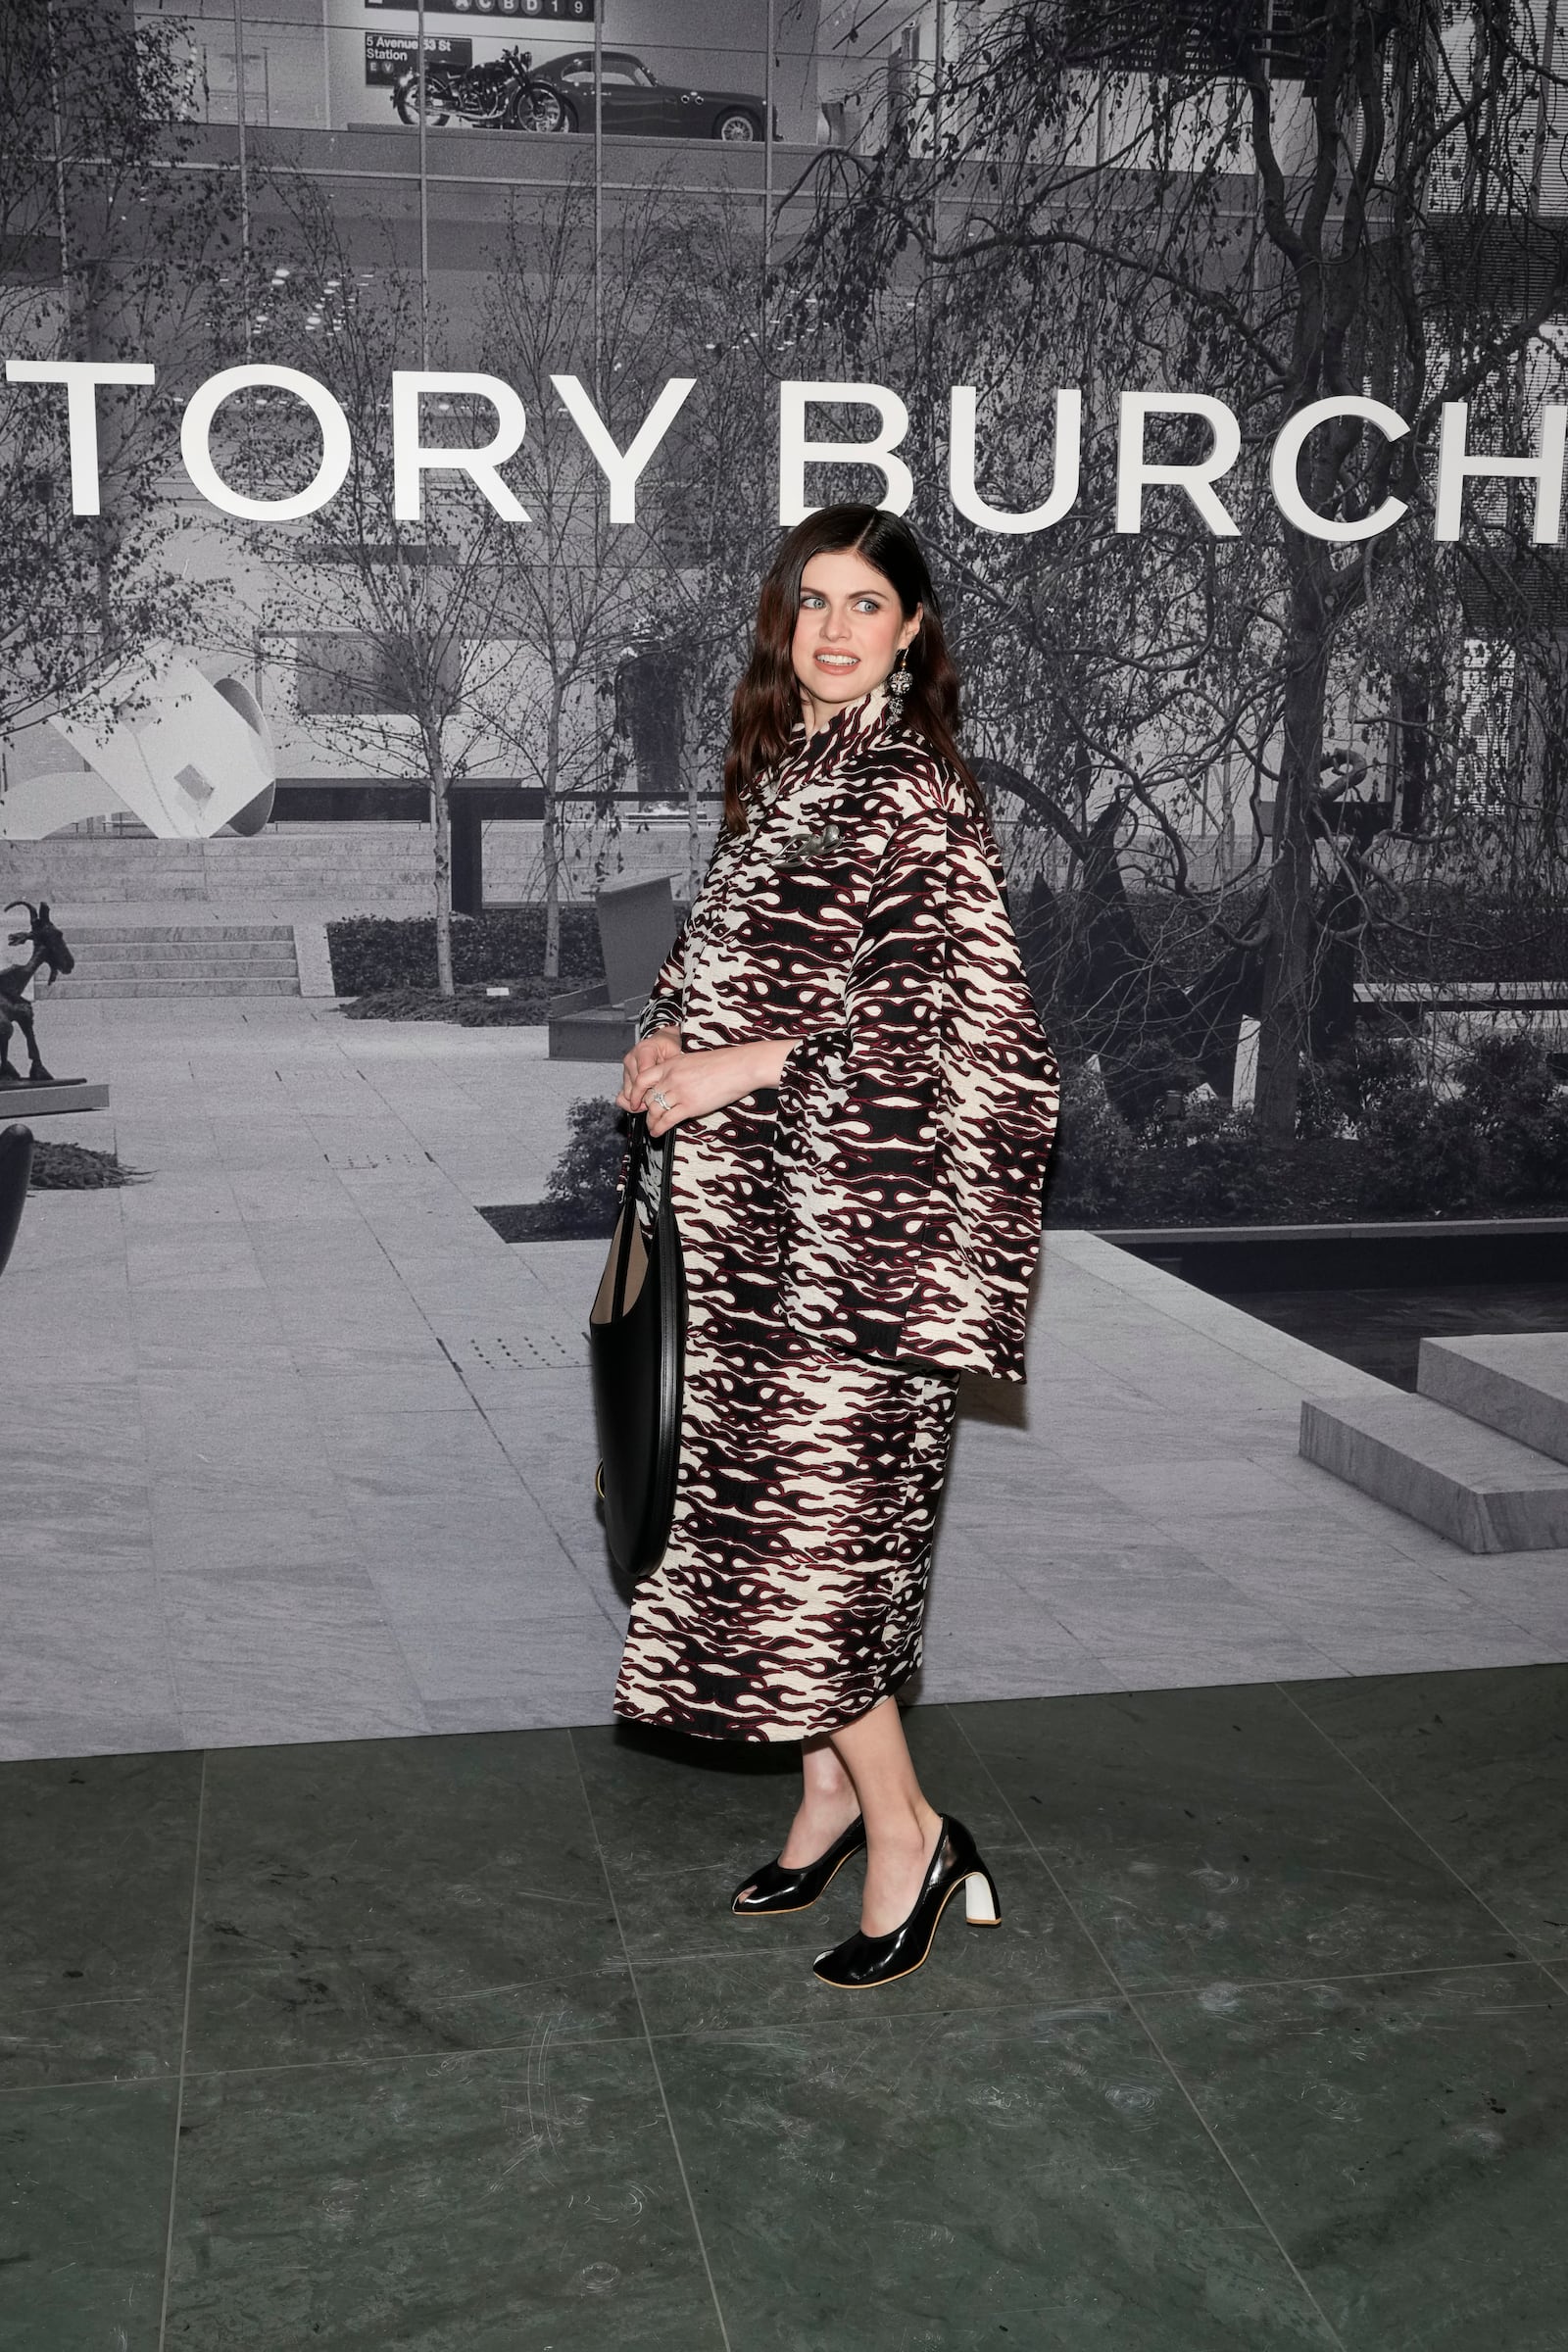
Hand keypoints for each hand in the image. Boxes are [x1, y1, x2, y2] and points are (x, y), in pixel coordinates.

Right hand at [615, 1025, 681, 1114]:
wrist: (662, 1041)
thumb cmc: (669, 1047)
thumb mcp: (675, 1056)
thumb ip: (671, 1070)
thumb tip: (669, 1087)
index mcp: (644, 1050)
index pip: (642, 1076)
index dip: (648, 1092)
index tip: (654, 1102)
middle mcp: (632, 1058)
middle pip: (634, 1086)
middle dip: (644, 1098)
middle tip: (656, 1105)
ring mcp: (627, 1067)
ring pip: (627, 1092)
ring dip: (638, 1100)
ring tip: (651, 1103)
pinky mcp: (625, 1074)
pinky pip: (623, 1093)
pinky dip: (633, 1100)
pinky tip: (642, 1102)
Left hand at [617, 1033, 800, 1136]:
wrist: (739, 1067)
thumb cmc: (722, 1064)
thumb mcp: (694, 1061)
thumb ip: (680, 1071)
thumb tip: (673, 1082)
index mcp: (671, 1064)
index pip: (643, 1078)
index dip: (635, 1092)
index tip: (635, 1101)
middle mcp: (671, 1078)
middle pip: (648, 1097)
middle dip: (644, 1110)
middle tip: (645, 1117)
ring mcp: (680, 1092)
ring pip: (655, 1110)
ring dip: (651, 1122)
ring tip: (652, 1128)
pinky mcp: (690, 1106)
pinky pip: (667, 1120)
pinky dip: (658, 1129)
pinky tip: (657, 1133)